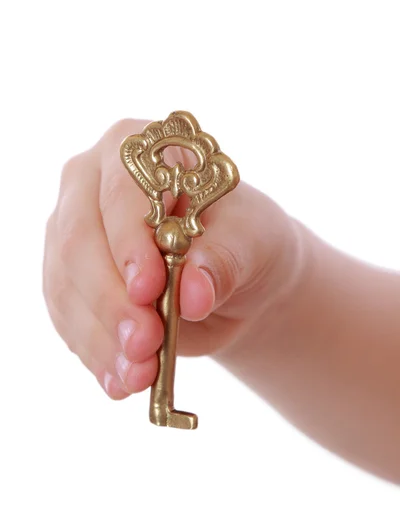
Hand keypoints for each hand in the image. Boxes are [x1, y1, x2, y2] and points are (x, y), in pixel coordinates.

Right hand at [43, 119, 299, 399]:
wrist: (234, 275)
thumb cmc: (244, 239)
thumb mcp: (254, 241)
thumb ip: (224, 259)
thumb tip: (192, 295)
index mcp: (138, 150)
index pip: (119, 190)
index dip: (128, 240)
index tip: (148, 290)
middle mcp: (91, 188)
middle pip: (78, 242)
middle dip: (111, 303)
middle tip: (145, 346)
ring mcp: (73, 236)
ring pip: (66, 289)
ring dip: (101, 340)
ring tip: (138, 376)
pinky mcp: (70, 282)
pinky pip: (69, 320)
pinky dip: (95, 355)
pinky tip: (120, 381)